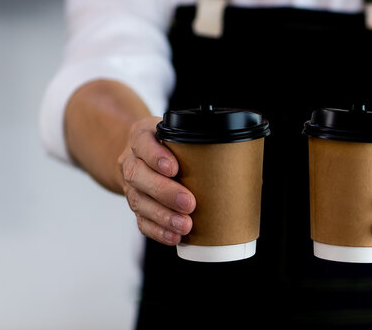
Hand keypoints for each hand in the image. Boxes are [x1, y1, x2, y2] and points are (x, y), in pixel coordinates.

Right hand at [117, 116, 195, 244]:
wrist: (143, 157)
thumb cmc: (172, 146)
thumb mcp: (181, 134)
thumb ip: (200, 141)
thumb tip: (239, 156)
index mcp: (143, 137)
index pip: (143, 142)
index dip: (156, 156)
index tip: (173, 167)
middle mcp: (133, 161)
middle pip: (139, 175)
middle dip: (164, 192)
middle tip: (188, 203)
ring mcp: (133, 186)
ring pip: (139, 201)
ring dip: (163, 216)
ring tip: (184, 225)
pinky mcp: (137, 206)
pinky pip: (141, 221)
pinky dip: (158, 231)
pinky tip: (174, 236)